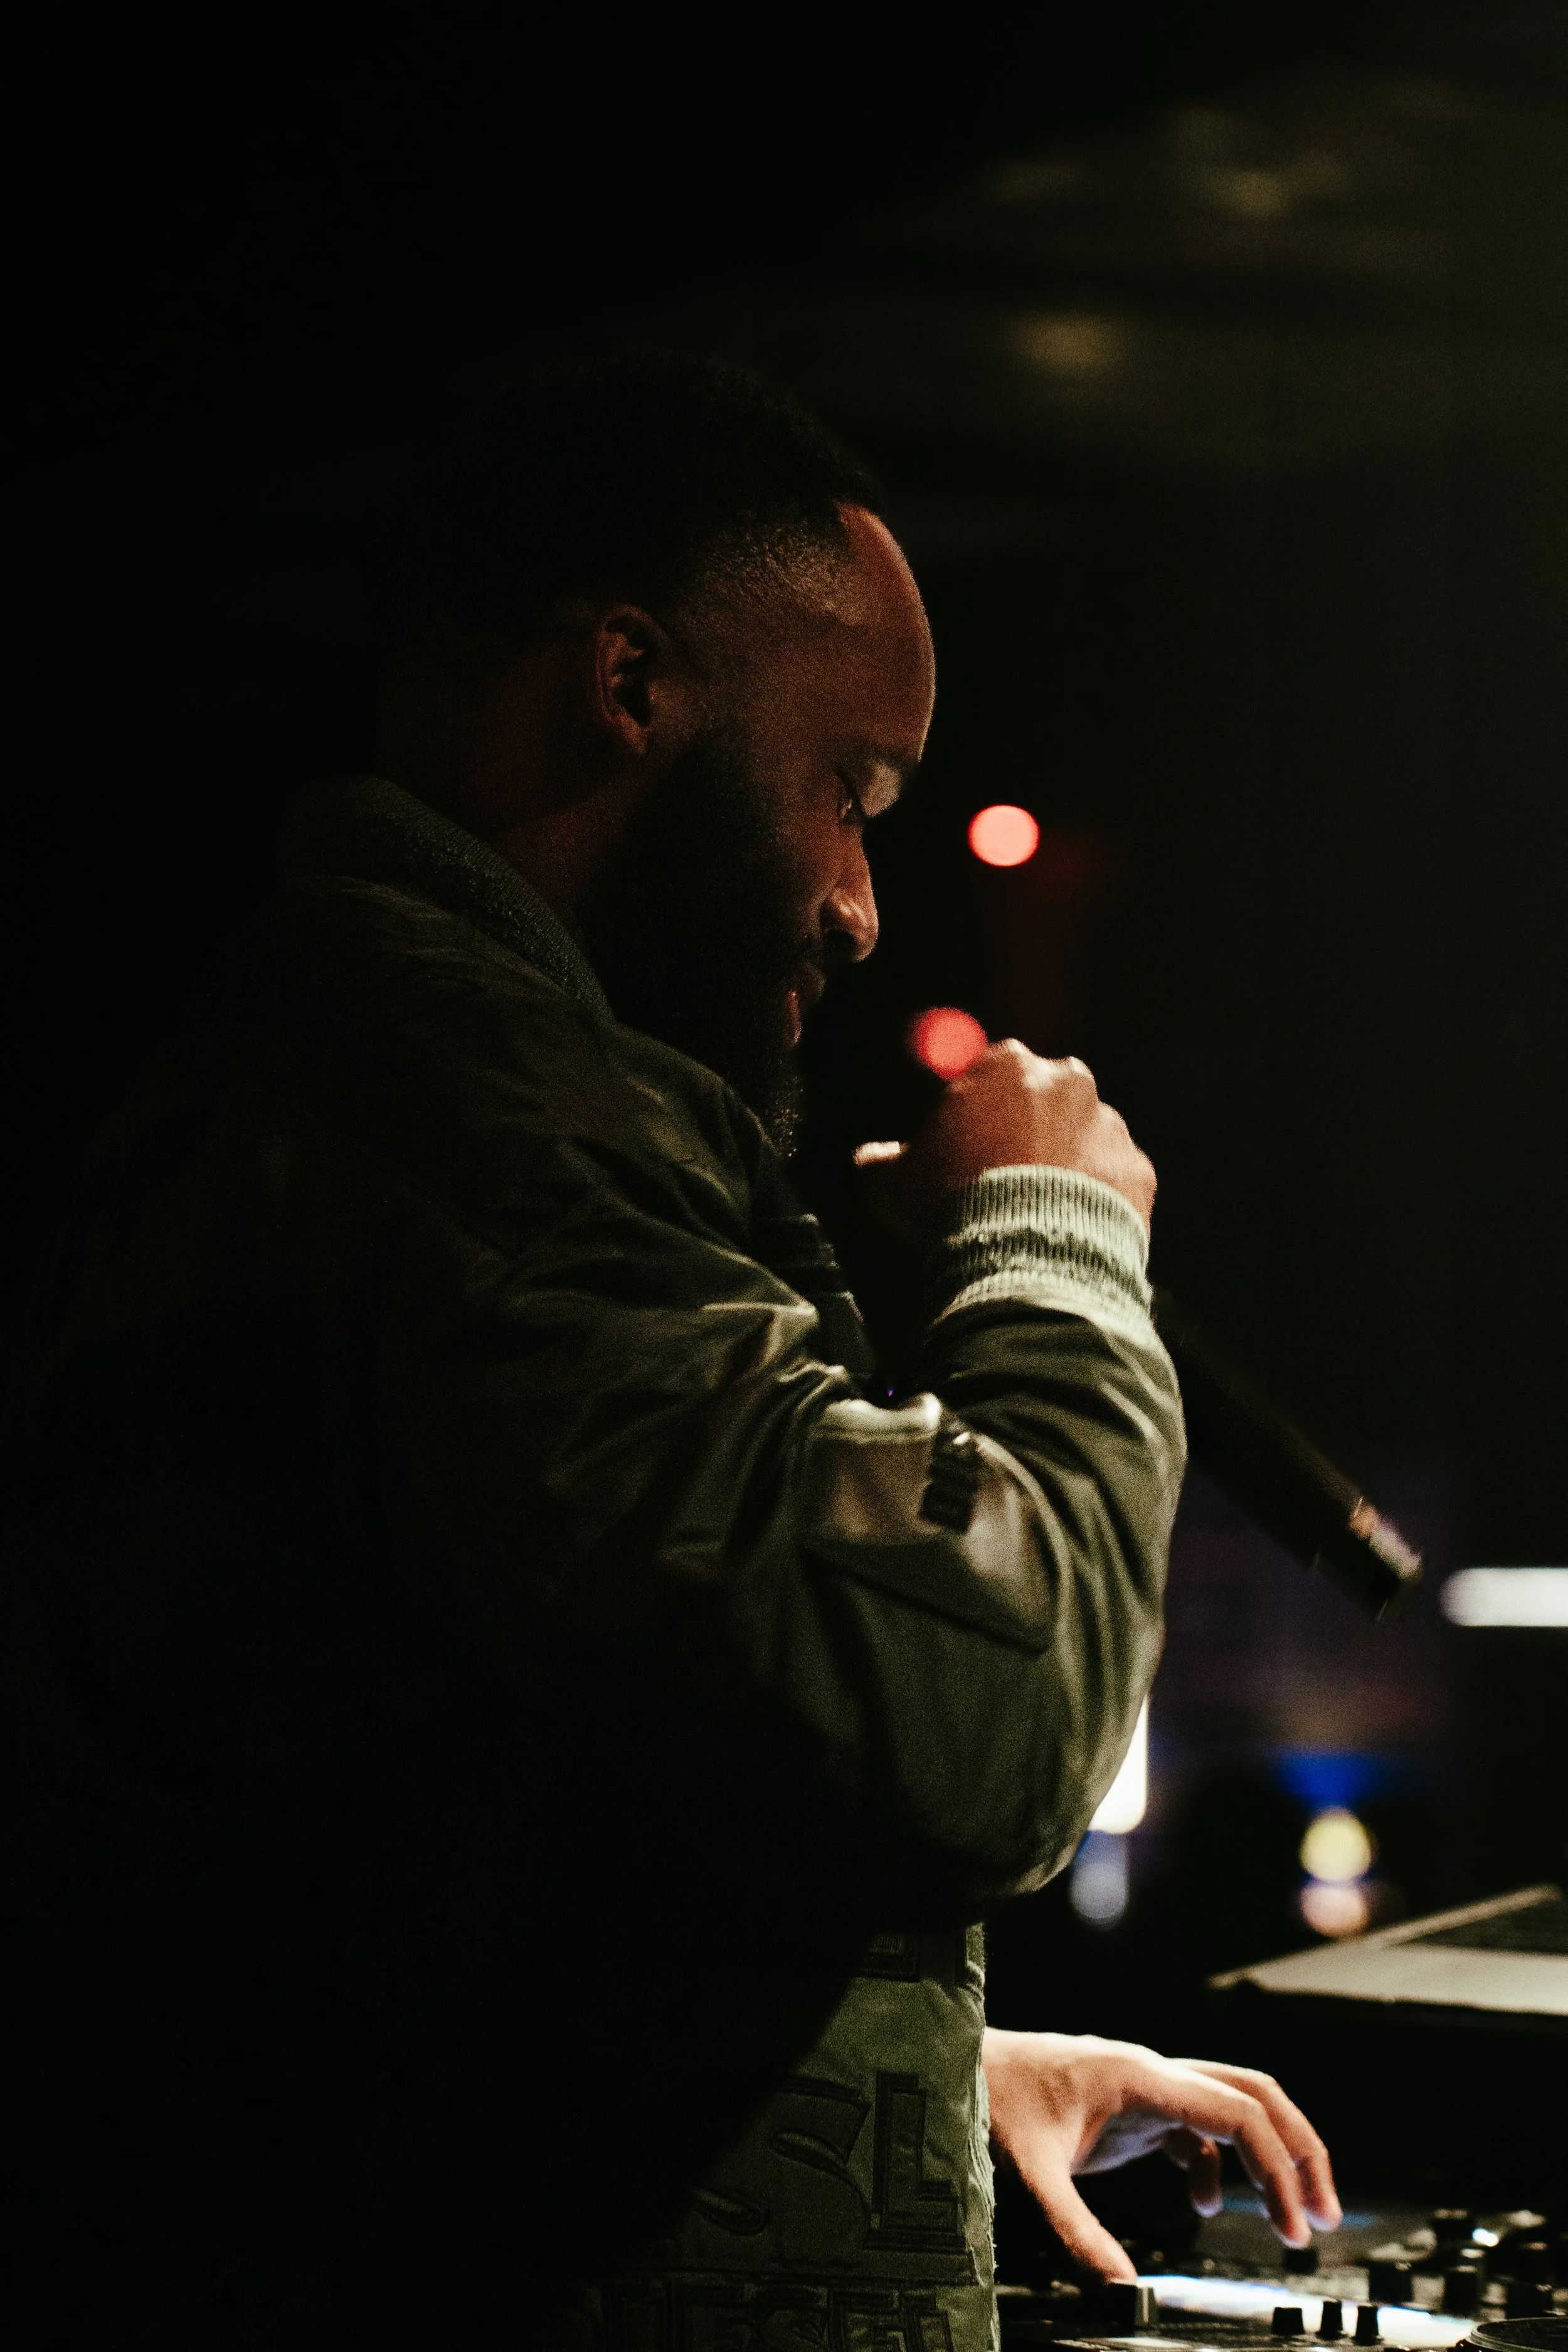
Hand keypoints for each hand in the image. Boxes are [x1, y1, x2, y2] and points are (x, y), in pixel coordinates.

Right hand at [854, 1043, 1155, 1240]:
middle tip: (1001, 1179)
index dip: (973, 1109)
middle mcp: (1066, 1081)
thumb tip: (870, 1158)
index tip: (965, 1143)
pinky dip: (1096, 1199)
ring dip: (1063, 1165)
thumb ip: (880, 1159)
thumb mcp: (891, 1182)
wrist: (1028, 1257)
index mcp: (1005, 1065)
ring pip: (1081, 1138)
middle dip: (1025, 1130)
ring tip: (1037, 1214)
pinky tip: (1068, 1230)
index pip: (988, 1070)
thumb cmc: (953, 1206)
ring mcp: (1109, 1124)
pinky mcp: (1139, 1169)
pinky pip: (1113, 1180)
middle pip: (1043, 1098)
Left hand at [982, 2029, 1340, 2281]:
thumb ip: (1075, 2232)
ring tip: (1288, 2218)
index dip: (1274, 2165)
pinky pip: (1196, 2132)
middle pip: (1253, 2094)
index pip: (1234, 2111)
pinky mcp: (1132, 2109)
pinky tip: (1205, 2207)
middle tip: (1324, 2212)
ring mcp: (1144, 2090)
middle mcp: (1151, 2075)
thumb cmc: (988, 2099)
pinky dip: (1216, 2168)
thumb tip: (1123, 2293)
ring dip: (1266, 2158)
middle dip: (1297, 2148)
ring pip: (1230, 2110)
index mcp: (1138, 2077)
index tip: (1293, 2223)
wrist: (958, 2065)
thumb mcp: (1029, 2171)